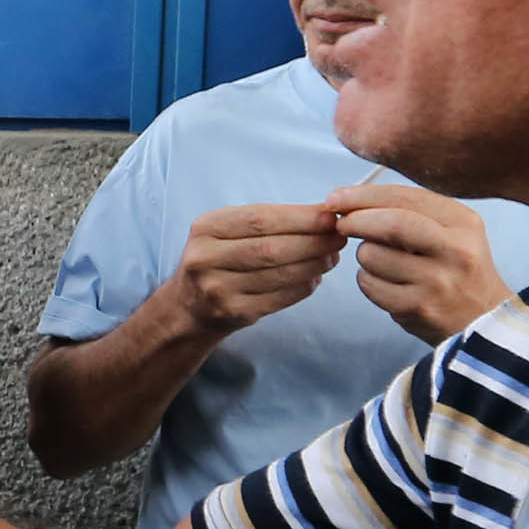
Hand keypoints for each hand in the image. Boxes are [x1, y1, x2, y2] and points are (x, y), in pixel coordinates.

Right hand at [166, 203, 341, 336]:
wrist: (188, 307)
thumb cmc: (218, 259)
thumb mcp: (226, 231)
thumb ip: (267, 221)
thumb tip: (323, 215)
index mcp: (205, 229)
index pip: (260, 219)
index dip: (300, 218)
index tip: (330, 216)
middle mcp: (206, 259)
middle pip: (271, 248)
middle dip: (313, 241)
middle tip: (340, 236)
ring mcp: (218, 289)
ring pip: (279, 274)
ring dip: (314, 264)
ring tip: (332, 255)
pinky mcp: (234, 313)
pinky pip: (280, 298)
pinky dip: (304, 286)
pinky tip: (315, 276)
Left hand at [325, 184, 510, 342]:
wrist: (481, 321)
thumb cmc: (454, 269)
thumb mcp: (451, 231)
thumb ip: (410, 211)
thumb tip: (350, 200)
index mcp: (463, 222)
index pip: (406, 197)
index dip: (364, 195)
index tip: (336, 197)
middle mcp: (455, 250)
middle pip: (392, 224)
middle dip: (356, 220)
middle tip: (340, 223)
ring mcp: (437, 281)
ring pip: (374, 255)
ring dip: (364, 255)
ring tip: (380, 260)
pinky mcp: (418, 307)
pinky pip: (370, 285)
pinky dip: (367, 280)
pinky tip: (384, 282)